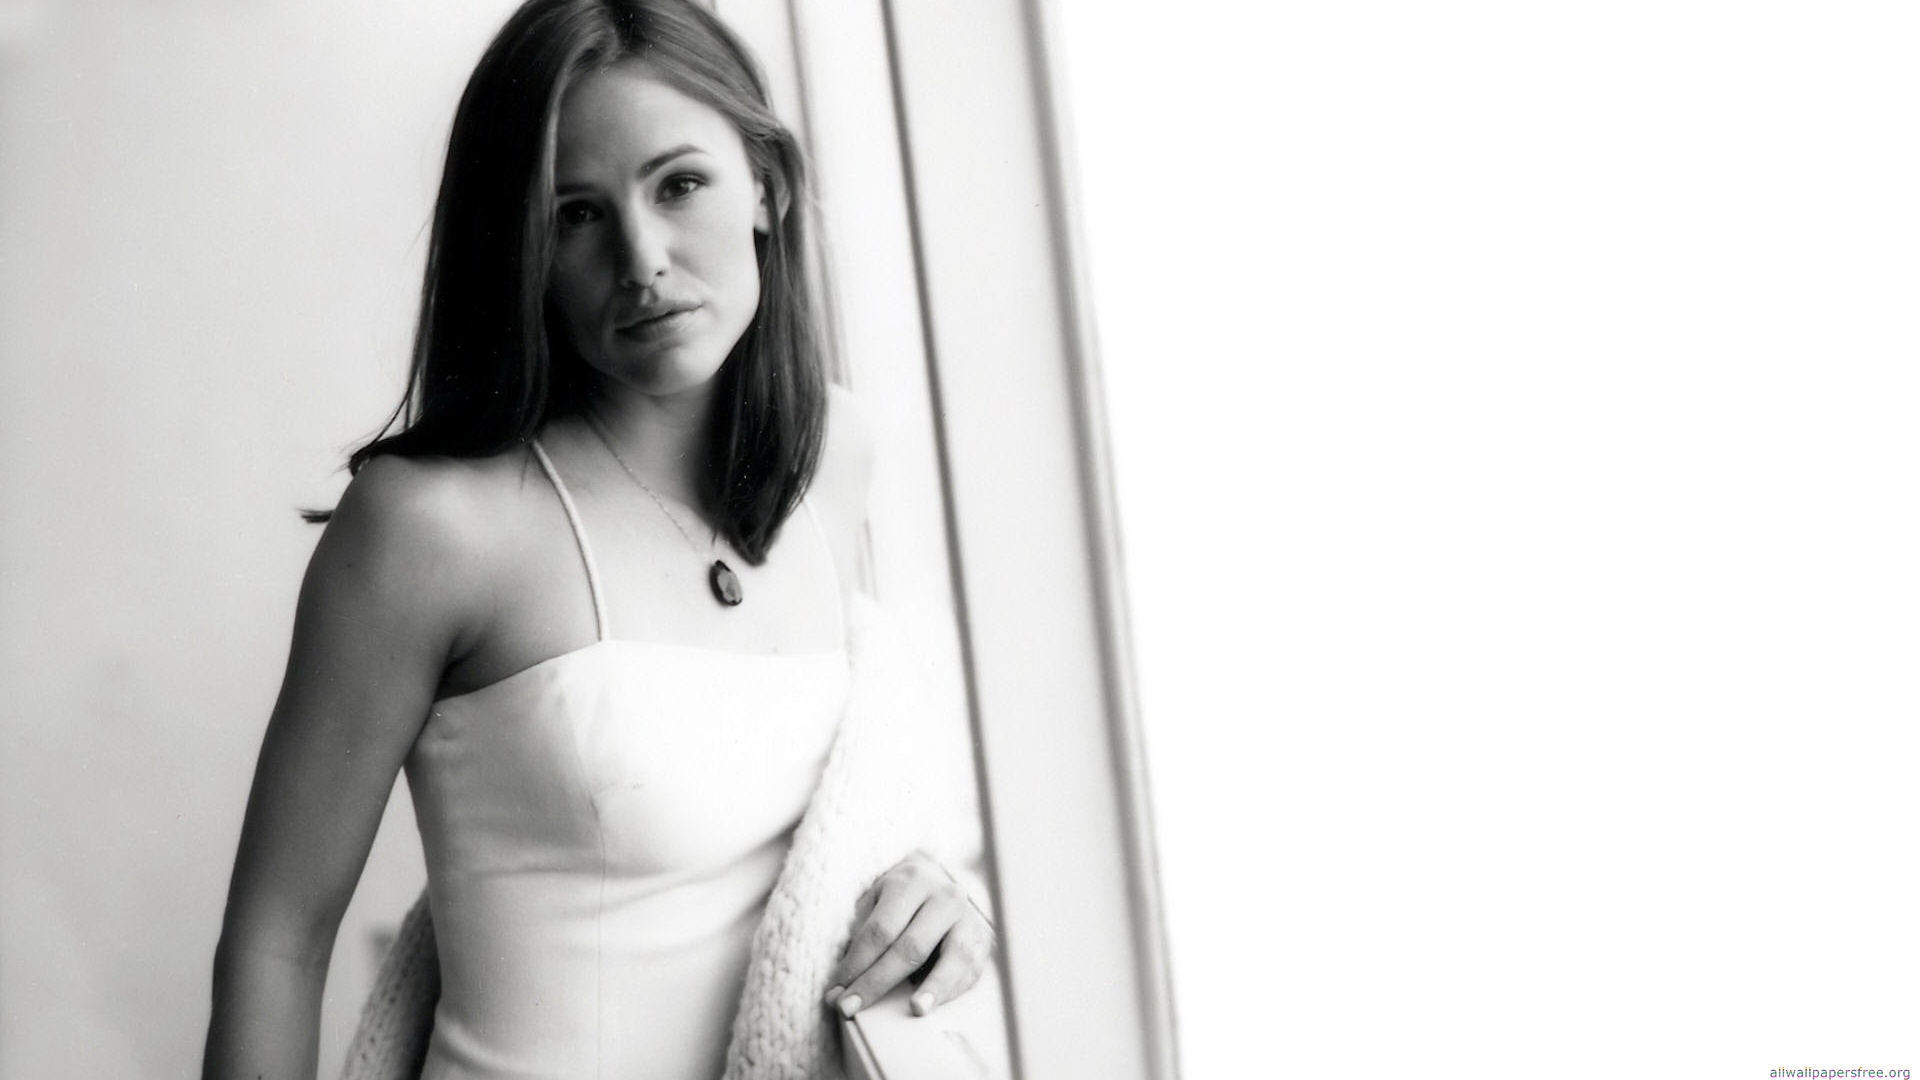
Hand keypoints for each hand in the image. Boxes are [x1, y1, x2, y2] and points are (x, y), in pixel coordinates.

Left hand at [825, 852, 994, 1018]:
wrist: (939, 879)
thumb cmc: (900, 896)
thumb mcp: (876, 899)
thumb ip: (861, 933)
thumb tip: (843, 983)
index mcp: (911, 881)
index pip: (880, 930)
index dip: (857, 964)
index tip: (837, 991)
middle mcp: (944, 896)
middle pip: (911, 947)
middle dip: (878, 982)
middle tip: (852, 1007)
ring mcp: (968, 917)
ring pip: (952, 957)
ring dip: (933, 987)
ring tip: (915, 1009)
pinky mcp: (983, 938)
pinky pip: (970, 969)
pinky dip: (952, 989)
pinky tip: (933, 1003)